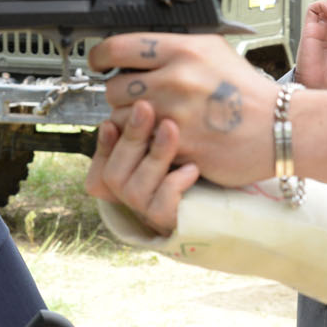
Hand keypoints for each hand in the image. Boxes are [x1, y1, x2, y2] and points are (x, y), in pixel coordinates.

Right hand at [85, 102, 197, 235]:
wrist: (227, 197)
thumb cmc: (200, 165)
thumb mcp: (172, 144)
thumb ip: (149, 130)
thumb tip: (138, 104)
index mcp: (128, 180)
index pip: (99, 171)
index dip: (102, 148)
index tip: (110, 123)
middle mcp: (133, 200)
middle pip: (113, 176)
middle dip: (129, 139)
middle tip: (144, 108)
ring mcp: (149, 214)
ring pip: (134, 190)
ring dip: (153, 155)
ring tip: (171, 128)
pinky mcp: (170, 222)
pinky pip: (160, 206)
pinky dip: (174, 182)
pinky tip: (192, 166)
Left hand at [90, 34, 275, 186]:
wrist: (280, 127)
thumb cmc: (250, 93)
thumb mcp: (215, 51)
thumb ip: (176, 48)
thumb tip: (137, 49)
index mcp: (183, 50)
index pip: (118, 48)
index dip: (100, 57)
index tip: (99, 63)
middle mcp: (176, 79)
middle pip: (113, 88)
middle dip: (120, 97)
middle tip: (137, 101)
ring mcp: (175, 115)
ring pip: (122, 121)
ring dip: (130, 125)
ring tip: (152, 123)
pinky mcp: (178, 147)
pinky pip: (141, 147)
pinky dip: (147, 146)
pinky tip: (164, 141)